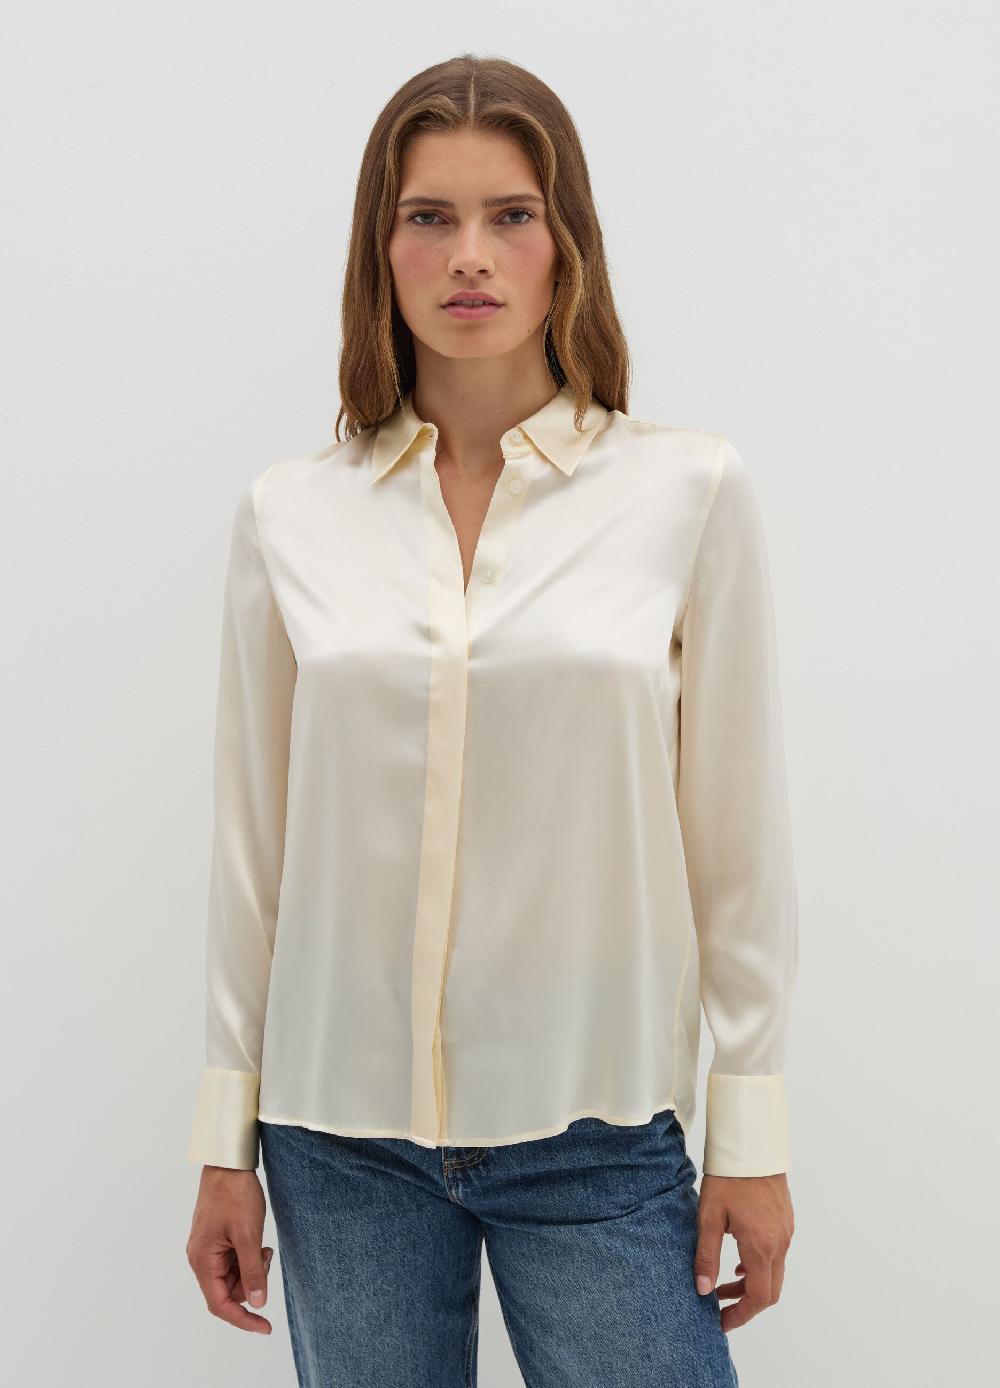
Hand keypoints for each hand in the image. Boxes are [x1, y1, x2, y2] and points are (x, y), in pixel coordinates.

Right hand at [186, 1165, 274, 1333]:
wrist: (228, 1163)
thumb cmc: (234, 1195)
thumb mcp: (248, 1234)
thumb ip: (253, 1270)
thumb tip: (258, 1303)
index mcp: (202, 1260)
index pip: (219, 1304)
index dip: (243, 1319)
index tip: (265, 1327)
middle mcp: (201, 1258)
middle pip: (227, 1291)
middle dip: (251, 1283)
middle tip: (266, 1258)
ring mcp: (208, 1248)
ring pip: (233, 1276)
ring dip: (251, 1269)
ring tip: (263, 1248)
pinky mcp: (217, 1239)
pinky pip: (233, 1261)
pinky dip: (248, 1258)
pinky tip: (259, 1243)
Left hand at [693, 1172, 793, 1332]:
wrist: (752, 1145)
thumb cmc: (728, 1178)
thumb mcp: (709, 1217)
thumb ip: (706, 1256)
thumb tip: (702, 1290)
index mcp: (761, 1246)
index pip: (757, 1297)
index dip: (740, 1315)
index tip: (721, 1322)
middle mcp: (779, 1243)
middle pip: (770, 1291)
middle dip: (745, 1304)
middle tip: (721, 1307)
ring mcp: (786, 1232)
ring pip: (774, 1273)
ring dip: (751, 1284)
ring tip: (723, 1284)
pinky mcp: (786, 1221)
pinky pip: (777, 1255)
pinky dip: (759, 1266)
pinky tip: (739, 1261)